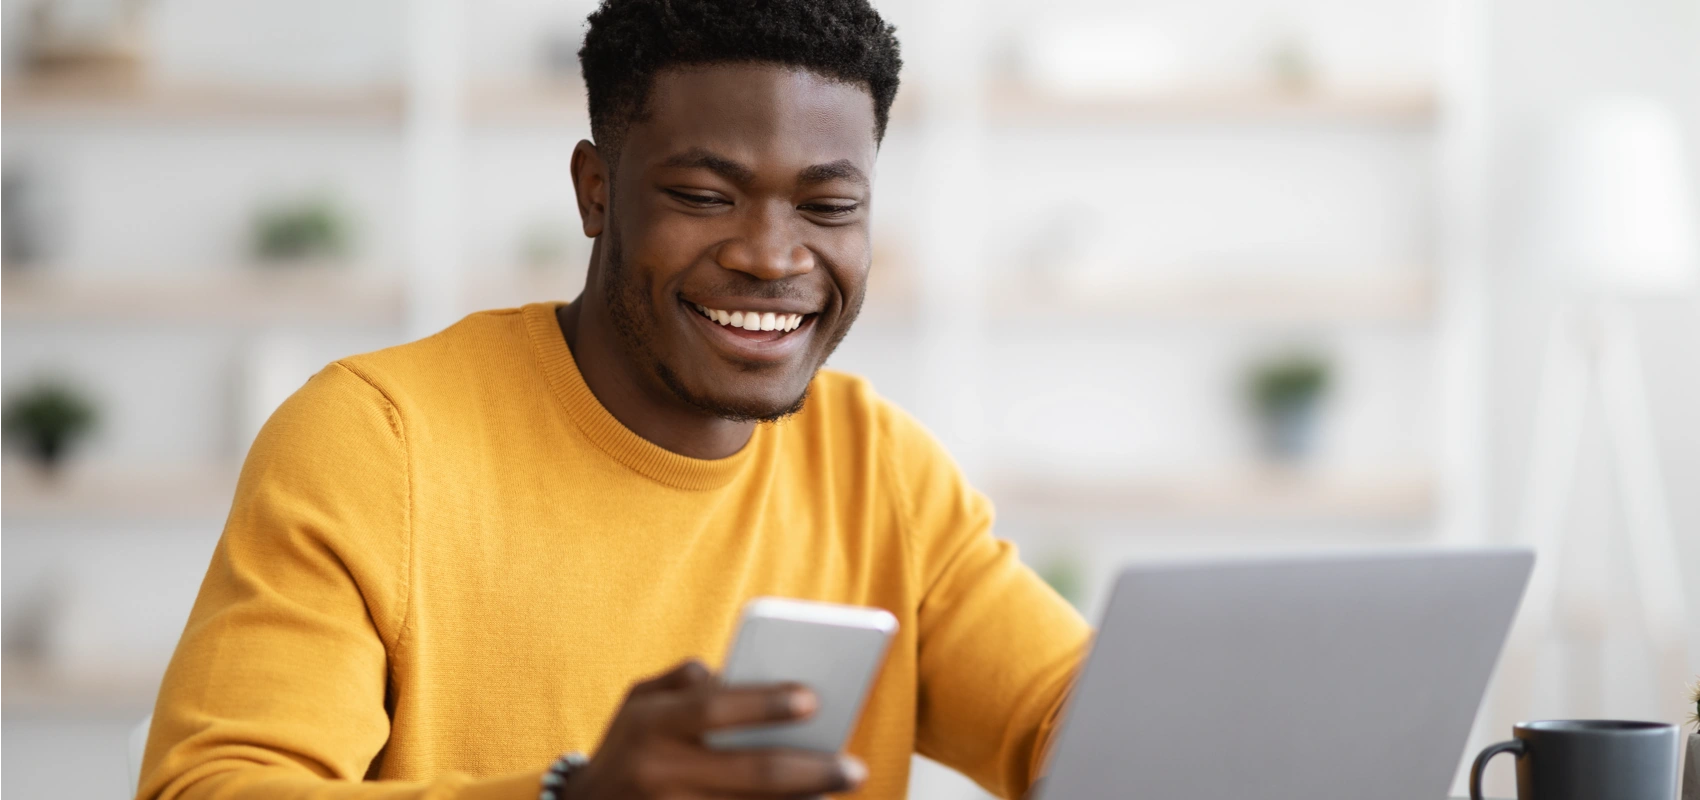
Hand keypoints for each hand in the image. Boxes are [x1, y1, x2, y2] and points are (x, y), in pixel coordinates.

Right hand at [561, 659, 866, 798]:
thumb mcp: (639, 700)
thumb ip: (685, 680)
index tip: (813, 699)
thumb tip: (738, 675)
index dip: (764, 704)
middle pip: (748, 773)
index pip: (713, 709)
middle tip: (853, 768)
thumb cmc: (628, 744)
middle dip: (808, 772)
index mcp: (649, 723)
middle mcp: (657, 770)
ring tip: (837, 792)